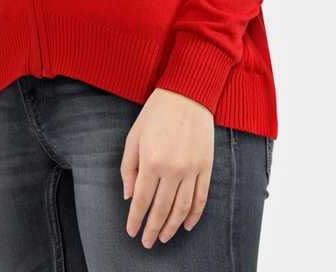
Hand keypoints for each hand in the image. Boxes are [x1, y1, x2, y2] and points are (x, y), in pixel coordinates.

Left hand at [120, 87, 214, 247]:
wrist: (188, 92)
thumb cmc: (156, 112)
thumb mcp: (134, 136)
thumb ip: (128, 168)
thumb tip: (129, 196)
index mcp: (151, 161)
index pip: (142, 201)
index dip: (136, 219)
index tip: (131, 232)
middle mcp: (173, 169)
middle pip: (161, 209)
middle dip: (153, 229)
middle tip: (147, 242)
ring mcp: (192, 169)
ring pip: (182, 208)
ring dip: (172, 227)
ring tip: (164, 238)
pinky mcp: (206, 166)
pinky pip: (201, 197)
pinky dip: (195, 215)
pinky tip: (186, 225)